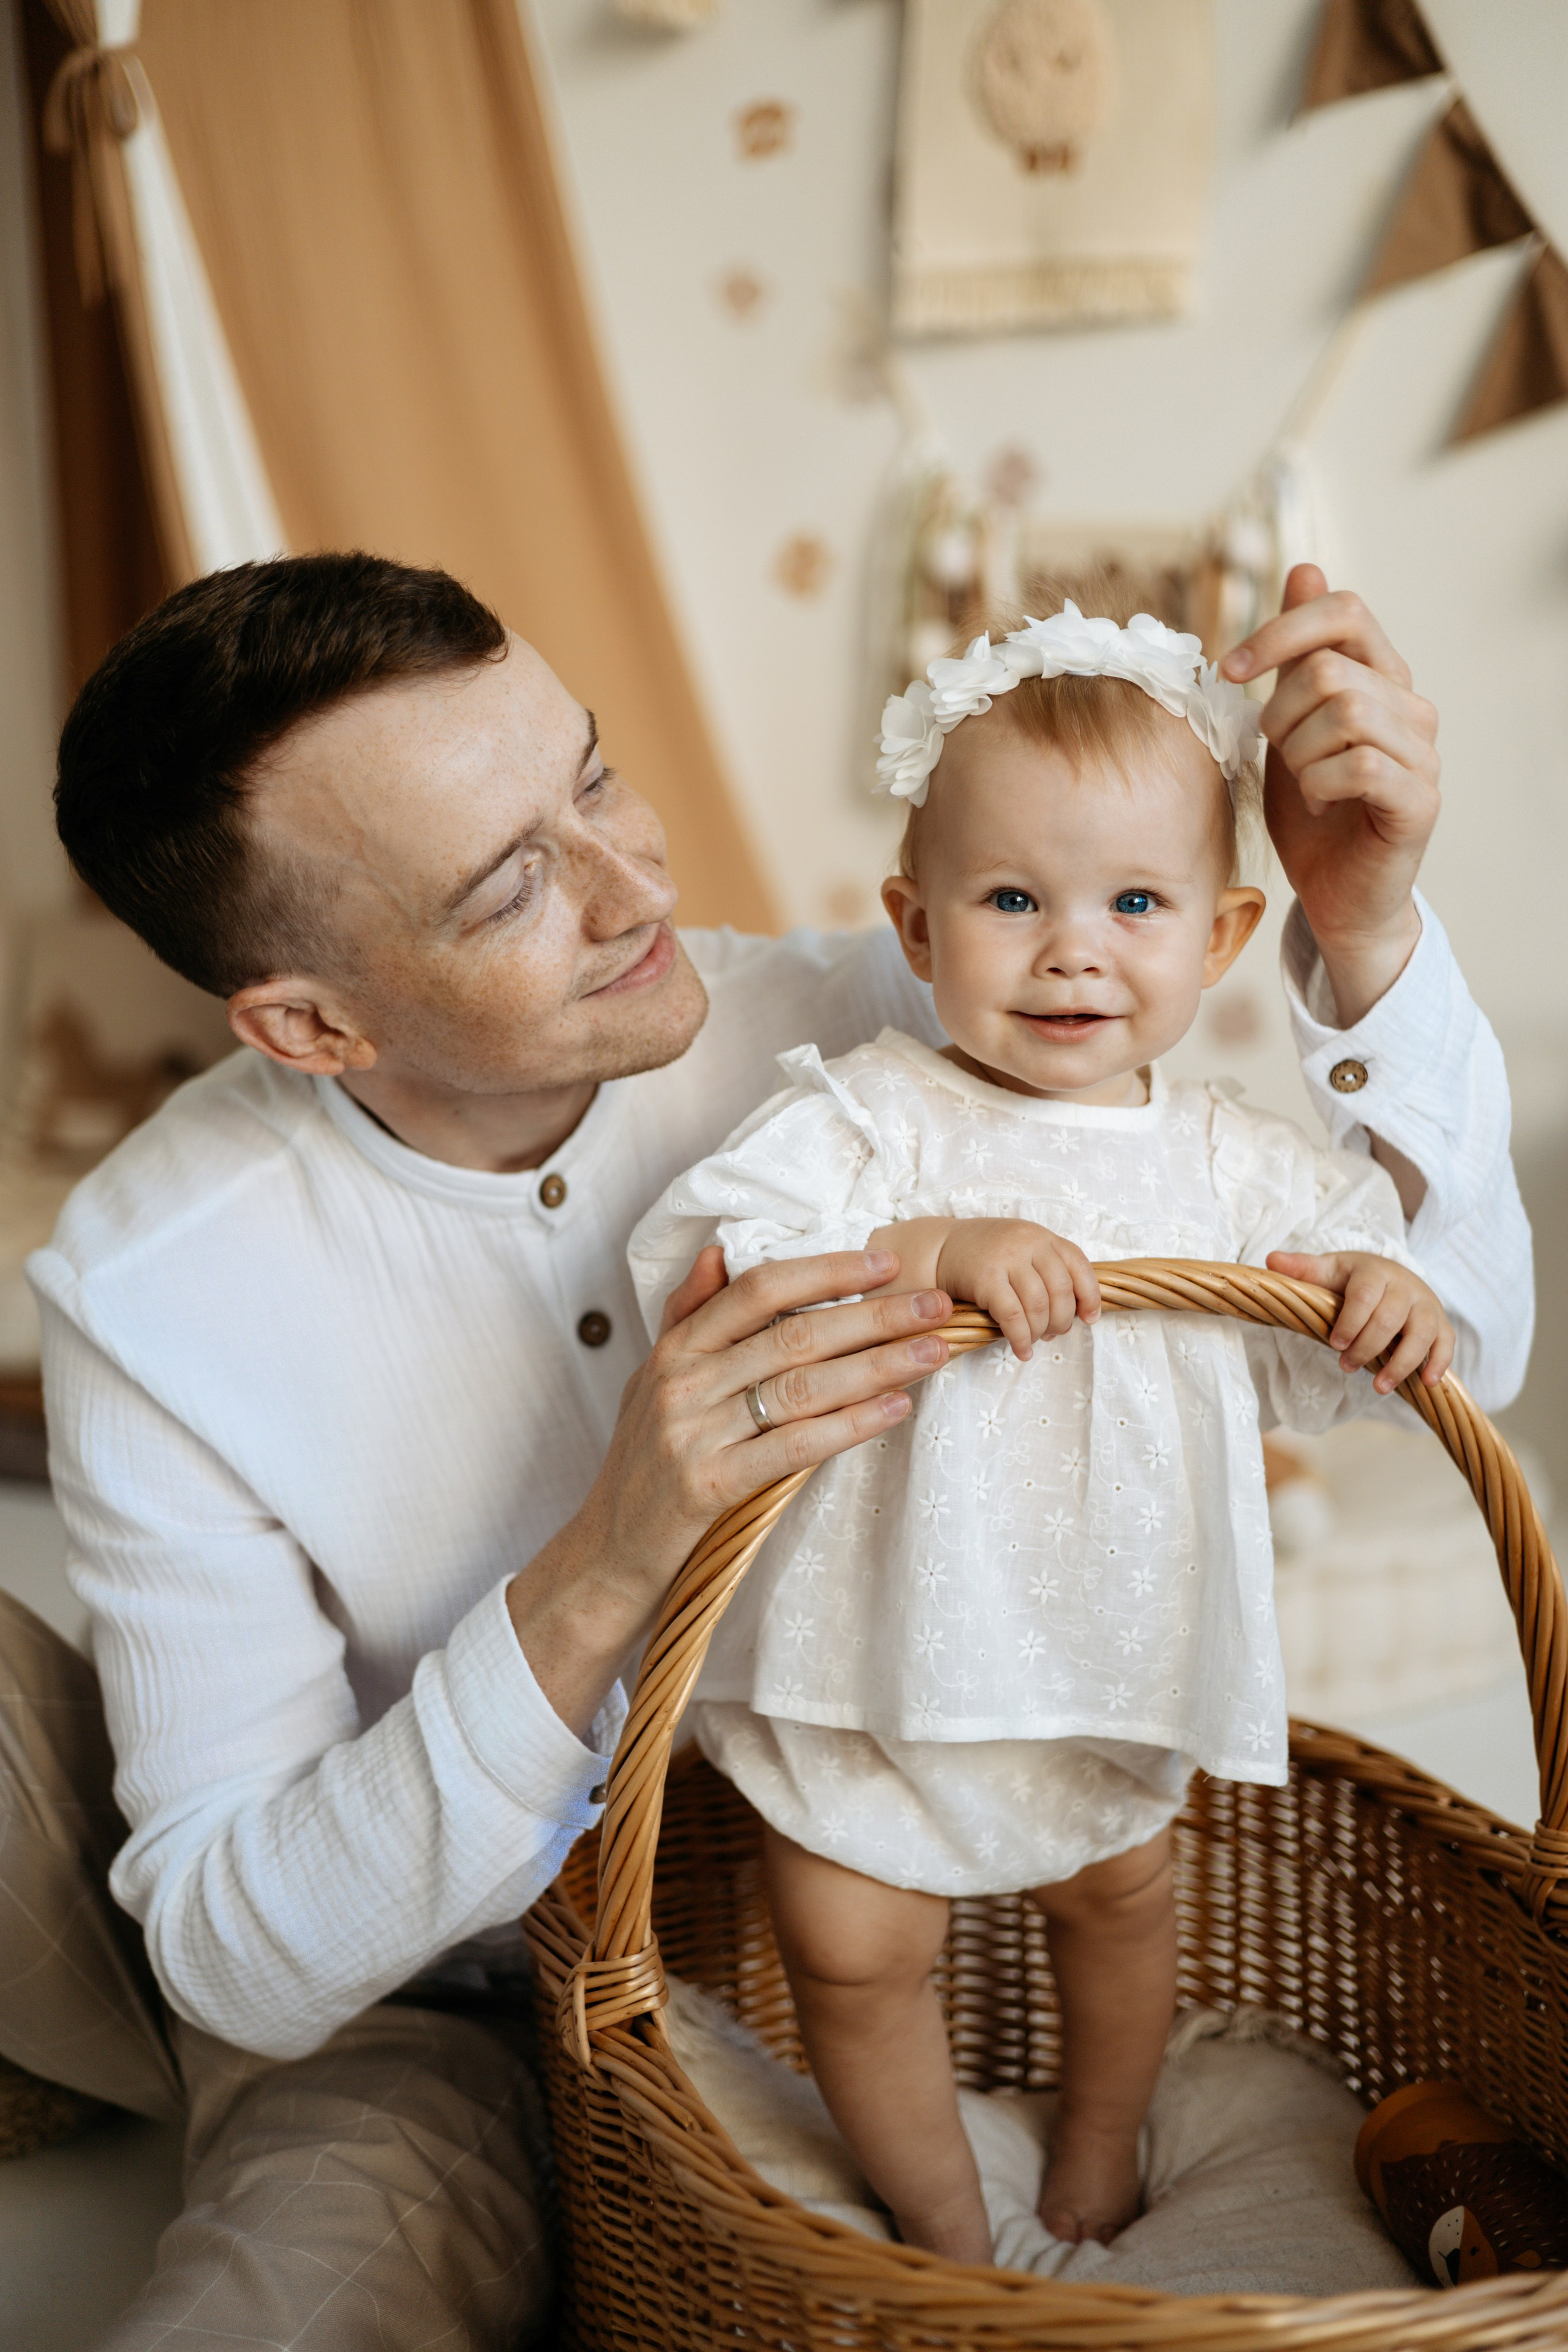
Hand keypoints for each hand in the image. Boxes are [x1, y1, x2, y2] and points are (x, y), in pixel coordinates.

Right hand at [505, 1247, 952, 1732]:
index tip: (886, 1262)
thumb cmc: (644, 1462)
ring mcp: (694, 1433)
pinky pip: (796, 1447)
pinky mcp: (711, 1485)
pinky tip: (896, 1409)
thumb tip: (717, 1252)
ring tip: (934, 1352)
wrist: (607, 1552)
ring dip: (878, 1365)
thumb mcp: (653, 1379)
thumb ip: (687, 1315)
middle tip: (938, 1304)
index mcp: (676, 1349)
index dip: (826, 1270)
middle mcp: (683, 1382)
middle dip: (875, 1316)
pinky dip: (851, 1425)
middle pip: (795, 1334)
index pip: (759, 1288)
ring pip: (803, 1386)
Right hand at [934, 1218, 1099, 1361]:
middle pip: (1061, 1290)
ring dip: (1040, 1332)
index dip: (1090, 1296)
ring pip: (1039, 1305)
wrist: (938, 1250)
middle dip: (1062, 1320)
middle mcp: (1028, 1242)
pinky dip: (1021, 1339)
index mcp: (1041, 1236)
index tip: (1089, 1319)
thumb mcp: (1021, 1251)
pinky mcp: (985, 1278)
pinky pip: (1013, 1316)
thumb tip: (1077, 1315)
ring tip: (1033, 1341)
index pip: (1079, 1265)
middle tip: (1052, 1334)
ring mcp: (1006, 1258)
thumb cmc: (984, 1257)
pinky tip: (1021, 1350)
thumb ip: (1047, 1270)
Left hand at [1222, 564, 1438, 1024]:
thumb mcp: (1288, 724)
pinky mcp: (1419, 800)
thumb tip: (1305, 568)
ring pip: (1344, 711)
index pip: (1345, 610)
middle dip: (1280, 713)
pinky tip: (1318, 803)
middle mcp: (1412, 707)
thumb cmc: (1311, 812)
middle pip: (1330, 667)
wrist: (1335, 896)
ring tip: (1303, 783)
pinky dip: (1319, 784)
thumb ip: (1295, 656)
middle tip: (1278, 754)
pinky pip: (1359, 764)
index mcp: (1380, 678)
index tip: (1230, 672)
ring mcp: (1422, 753)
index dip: (1281, 631)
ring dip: (1298, 753)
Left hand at [1266, 1250, 1453, 1393]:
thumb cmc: (1352, 1278)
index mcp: (1375, 1271)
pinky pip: (1446, 1342)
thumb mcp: (1327, 1269)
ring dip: (1402, 1363)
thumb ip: (1302, 1267)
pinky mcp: (1441, 1323)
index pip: (1365, 1296)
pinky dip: (1439, 1362)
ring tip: (1379, 1387)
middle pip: (1391, 1318)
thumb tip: (1271, 1258)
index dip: (1351, 1321)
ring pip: (1422, 1333)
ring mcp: (1426, 1305)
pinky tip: (1426, 1383)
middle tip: (1345, 1367)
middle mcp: (1405, 1286)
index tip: (1335, 1344)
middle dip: (1368, 1346)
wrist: (1390, 1276)